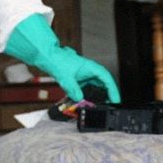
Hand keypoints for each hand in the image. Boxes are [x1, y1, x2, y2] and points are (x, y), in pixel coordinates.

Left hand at [3, 14, 120, 101]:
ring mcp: (84, 74)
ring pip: (94, 87)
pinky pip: (85, 88)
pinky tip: (83, 101)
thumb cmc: (57, 60)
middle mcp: (90, 71)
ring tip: (97, 105)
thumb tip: (79, 98)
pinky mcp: (78, 78)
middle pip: (103, 84)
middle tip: (108, 105)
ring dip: (95, 96)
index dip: (113, 90)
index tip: (116, 99)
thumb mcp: (66, 78)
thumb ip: (73, 90)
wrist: (47, 57)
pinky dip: (85, 95)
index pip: (107, 80)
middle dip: (106, 95)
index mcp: (91, 67)